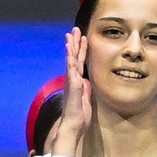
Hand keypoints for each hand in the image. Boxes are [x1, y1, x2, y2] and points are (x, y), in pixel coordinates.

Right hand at [42, 29, 94, 156]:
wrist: (72, 126)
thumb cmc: (78, 117)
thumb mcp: (85, 100)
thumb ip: (86, 89)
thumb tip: (87, 82)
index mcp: (77, 82)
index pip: (79, 63)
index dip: (80, 51)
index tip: (81, 40)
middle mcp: (72, 79)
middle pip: (74, 57)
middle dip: (75, 43)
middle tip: (75, 30)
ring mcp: (71, 80)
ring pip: (71, 59)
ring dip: (72, 45)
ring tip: (72, 33)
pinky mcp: (72, 84)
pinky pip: (71, 68)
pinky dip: (70, 56)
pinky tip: (69, 47)